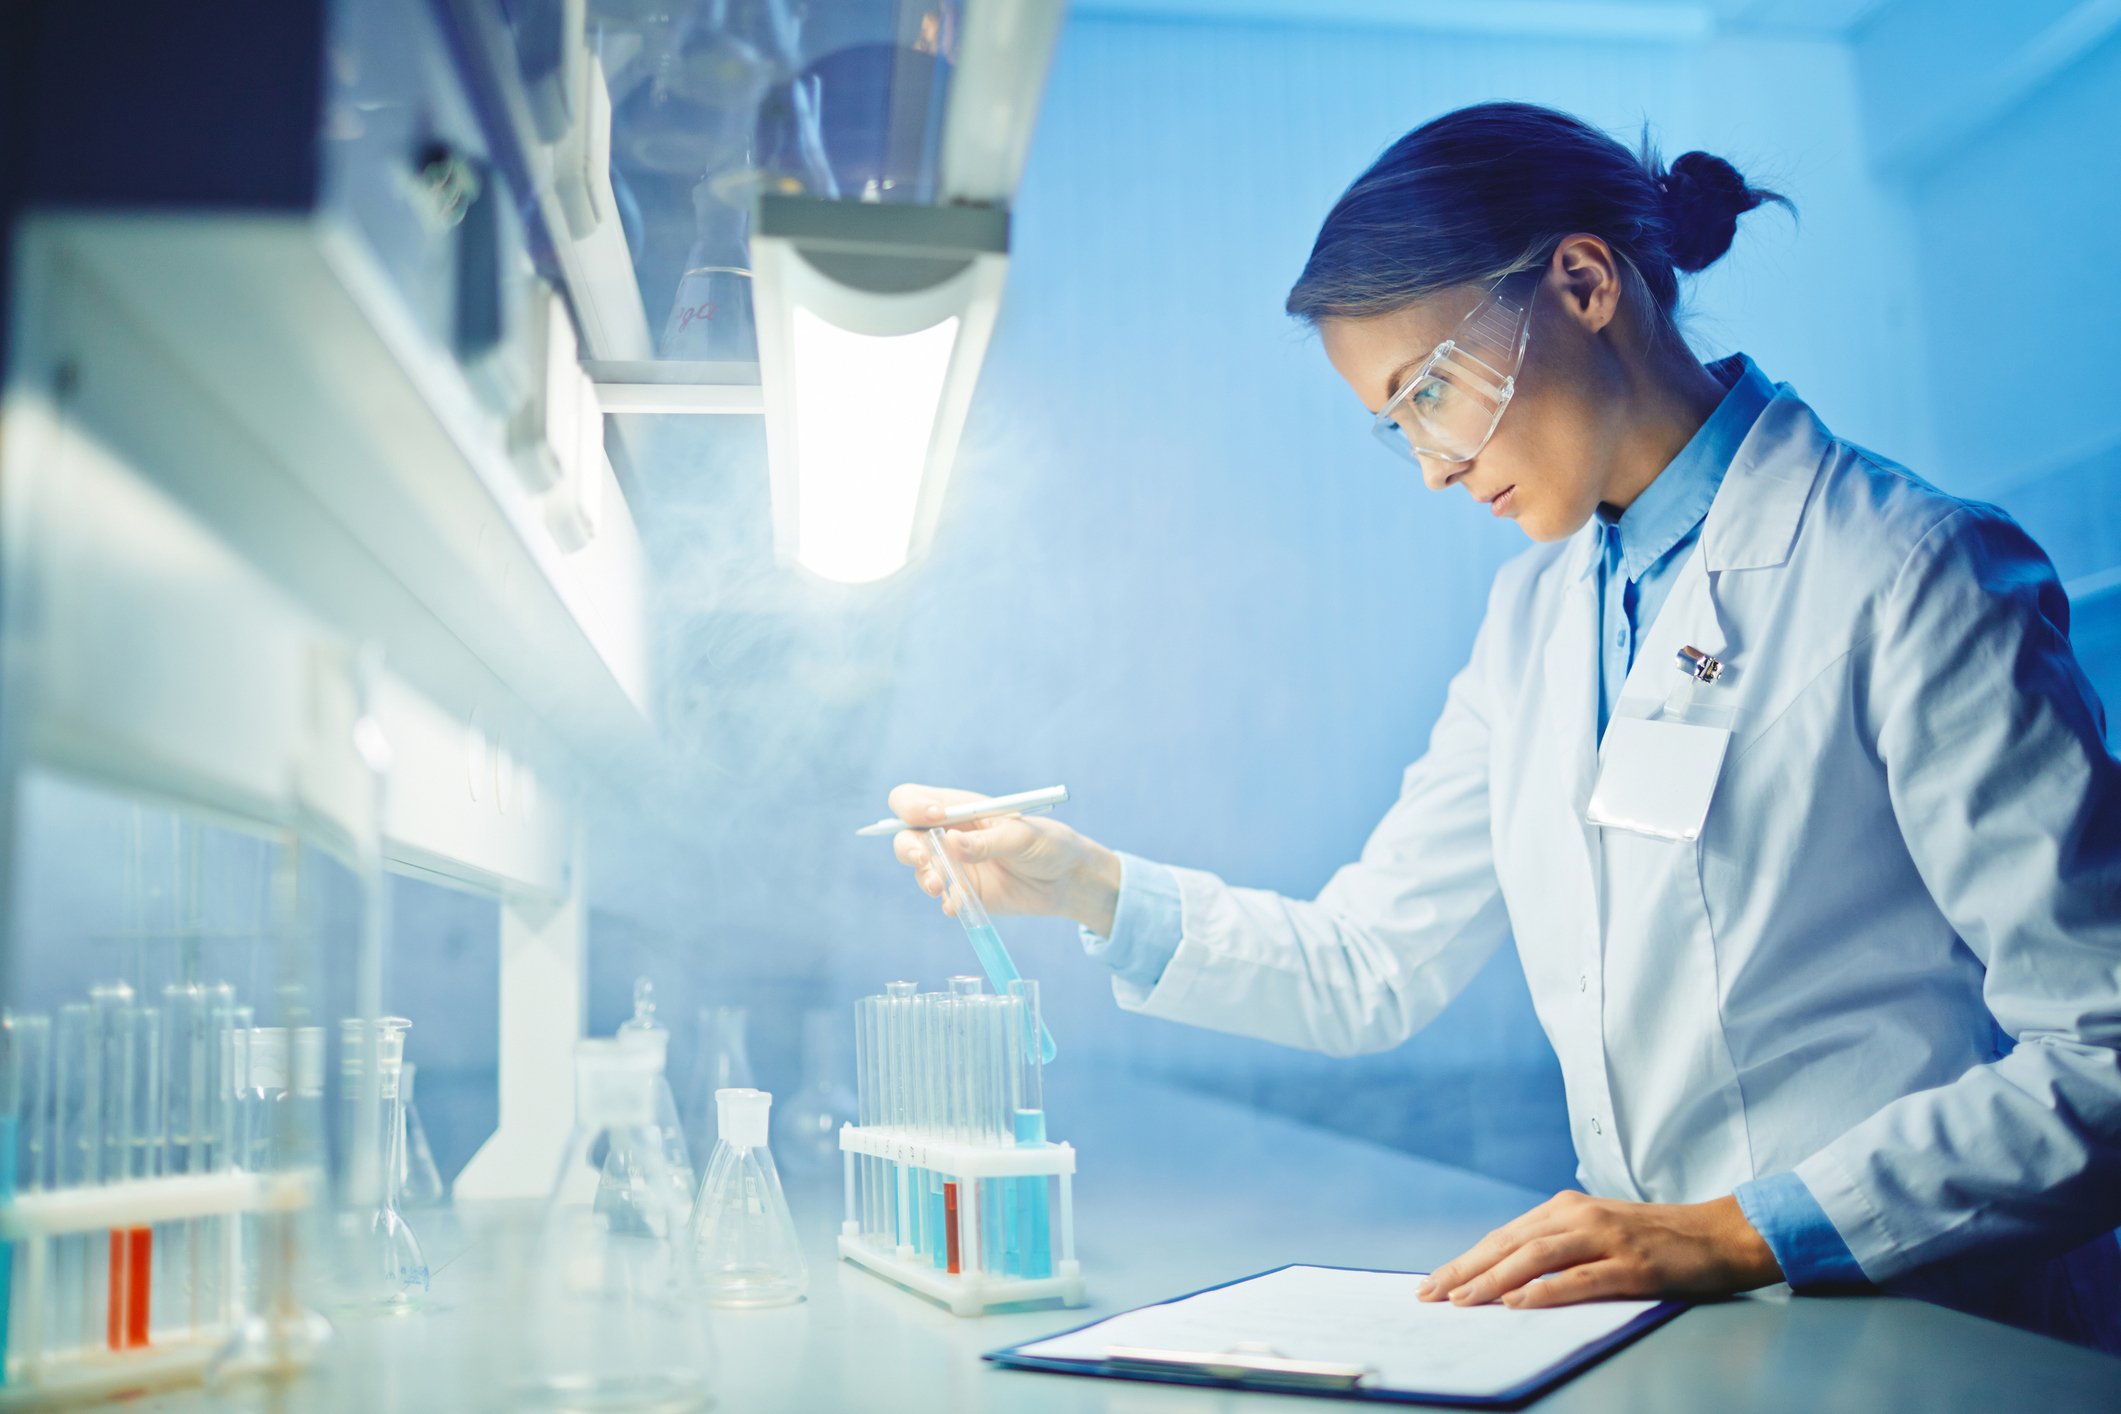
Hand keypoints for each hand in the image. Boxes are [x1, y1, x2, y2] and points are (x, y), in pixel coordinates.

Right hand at [887, 784, 1123, 935]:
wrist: (1068, 880)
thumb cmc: (1048, 844)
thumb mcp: (1022, 837)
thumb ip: (988, 842)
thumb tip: (952, 844)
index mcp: (961, 809)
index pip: (914, 799)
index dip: (913, 806)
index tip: (935, 818)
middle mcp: (950, 834)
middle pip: (906, 835)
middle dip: (908, 847)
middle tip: (923, 861)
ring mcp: (955, 865)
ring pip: (919, 867)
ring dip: (923, 876)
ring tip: (939, 886)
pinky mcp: (964, 892)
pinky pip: (943, 896)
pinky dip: (946, 901)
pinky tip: (959, 905)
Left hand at [1419, 1192, 1781, 1308]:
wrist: (1718, 1235)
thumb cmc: (1653, 1240)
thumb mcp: (1596, 1234)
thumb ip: (1556, 1249)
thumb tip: (1504, 1280)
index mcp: (1565, 1209)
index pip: (1502, 1237)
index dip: (1464, 1260)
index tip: (1431, 1283)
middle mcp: (1578, 1216)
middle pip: (1509, 1244)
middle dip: (1465, 1270)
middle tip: (1430, 1294)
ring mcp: (1606, 1238)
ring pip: (1537, 1257)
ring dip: (1494, 1279)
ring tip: (1463, 1300)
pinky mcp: (1632, 1264)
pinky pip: (1582, 1278)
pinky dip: (1547, 1289)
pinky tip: (1520, 1301)